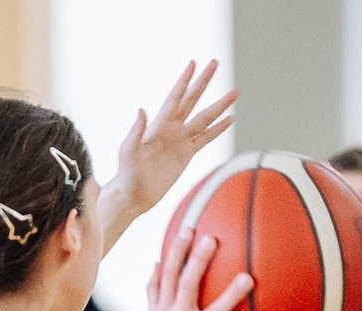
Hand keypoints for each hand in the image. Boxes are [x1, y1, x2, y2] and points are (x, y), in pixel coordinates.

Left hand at [104, 60, 236, 226]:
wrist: (134, 195)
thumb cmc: (127, 174)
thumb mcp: (128, 151)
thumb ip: (136, 131)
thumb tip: (141, 109)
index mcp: (159, 125)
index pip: (175, 97)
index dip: (184, 81)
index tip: (193, 63)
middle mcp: (172, 129)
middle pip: (192, 100)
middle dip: (204, 82)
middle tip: (215, 63)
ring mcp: (180, 141)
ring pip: (204, 118)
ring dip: (220, 106)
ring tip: (234, 92)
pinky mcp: (186, 154)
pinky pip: (206, 139)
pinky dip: (218, 129)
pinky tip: (229, 119)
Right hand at [144, 226, 263, 310]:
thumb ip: (154, 292)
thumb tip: (155, 261)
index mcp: (161, 310)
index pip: (166, 274)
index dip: (176, 250)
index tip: (188, 228)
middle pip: (185, 286)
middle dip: (197, 261)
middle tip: (212, 238)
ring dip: (230, 295)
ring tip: (248, 277)